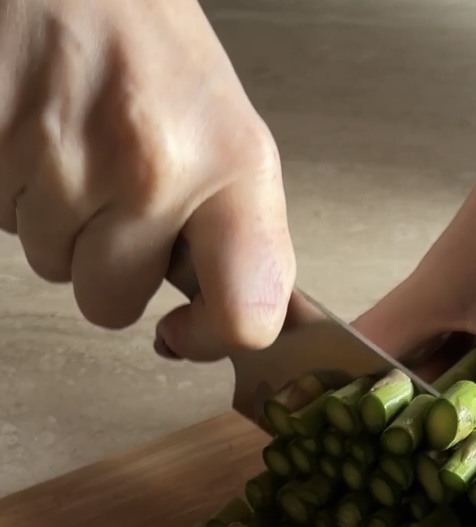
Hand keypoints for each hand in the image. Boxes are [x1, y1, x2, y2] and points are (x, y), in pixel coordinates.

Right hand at [0, 0, 293, 359]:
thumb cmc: (142, 34)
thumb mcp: (220, 122)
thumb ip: (228, 224)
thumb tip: (226, 315)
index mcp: (233, 162)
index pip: (247, 311)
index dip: (211, 337)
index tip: (186, 329)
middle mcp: (155, 164)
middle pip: (110, 303)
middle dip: (101, 261)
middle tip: (107, 184)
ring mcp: (65, 156)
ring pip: (48, 262)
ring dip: (51, 217)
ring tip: (66, 137)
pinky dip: (7, 185)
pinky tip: (30, 127)